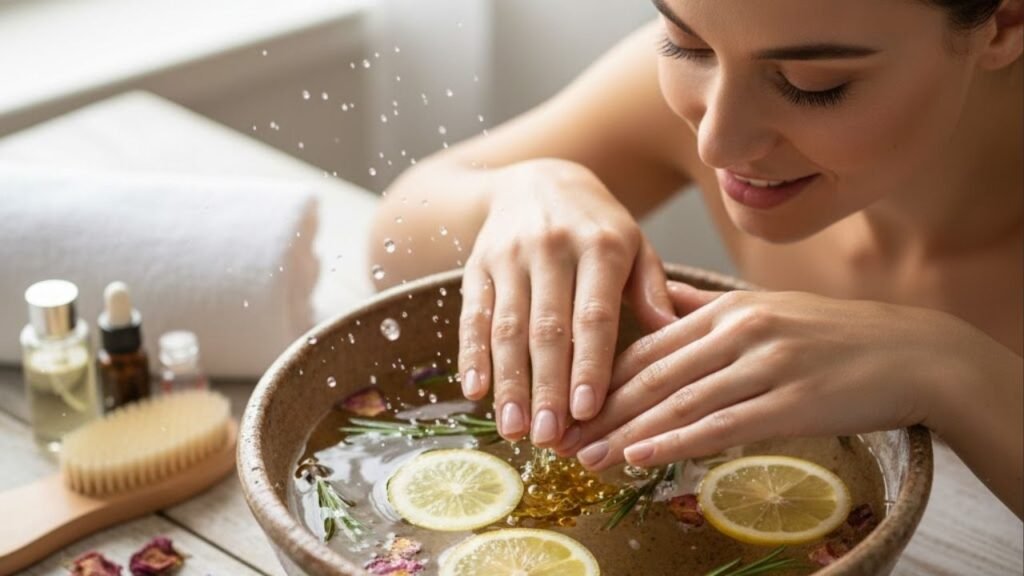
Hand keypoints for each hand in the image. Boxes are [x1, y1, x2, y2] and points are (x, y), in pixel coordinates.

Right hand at [457, 159, 675, 445]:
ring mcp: (509, 256)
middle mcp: (551, 248)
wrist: (538, 179)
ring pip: (507, 327)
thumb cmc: (597, 226)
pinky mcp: (477, 265)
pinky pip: (473, 314)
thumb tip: (672, 333)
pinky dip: (471, 355)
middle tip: (549, 439)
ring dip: (509, 383)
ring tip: (514, 430)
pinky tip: (475, 391)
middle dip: (546, 388)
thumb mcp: (635, 245)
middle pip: (546, 328)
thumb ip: (652, 289)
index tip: (588, 412)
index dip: (589, 365)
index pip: (594, 315)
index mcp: (600, 246)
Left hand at [556, 282, 962, 470]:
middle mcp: (740, 331)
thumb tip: (654, 301)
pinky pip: (722, 426)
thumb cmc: (831, 335)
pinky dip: (676, 442)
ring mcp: (767, 365)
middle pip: (653, 375)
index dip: (601, 376)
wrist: (911, 352)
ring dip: (627, 433)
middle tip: (560, 436)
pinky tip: (642, 457)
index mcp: (726, 309)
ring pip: (680, 402)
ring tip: (587, 456)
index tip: (567, 402)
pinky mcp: (793, 402)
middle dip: (601, 409)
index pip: (647, 345)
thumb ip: (703, 310)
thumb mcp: (763, 308)